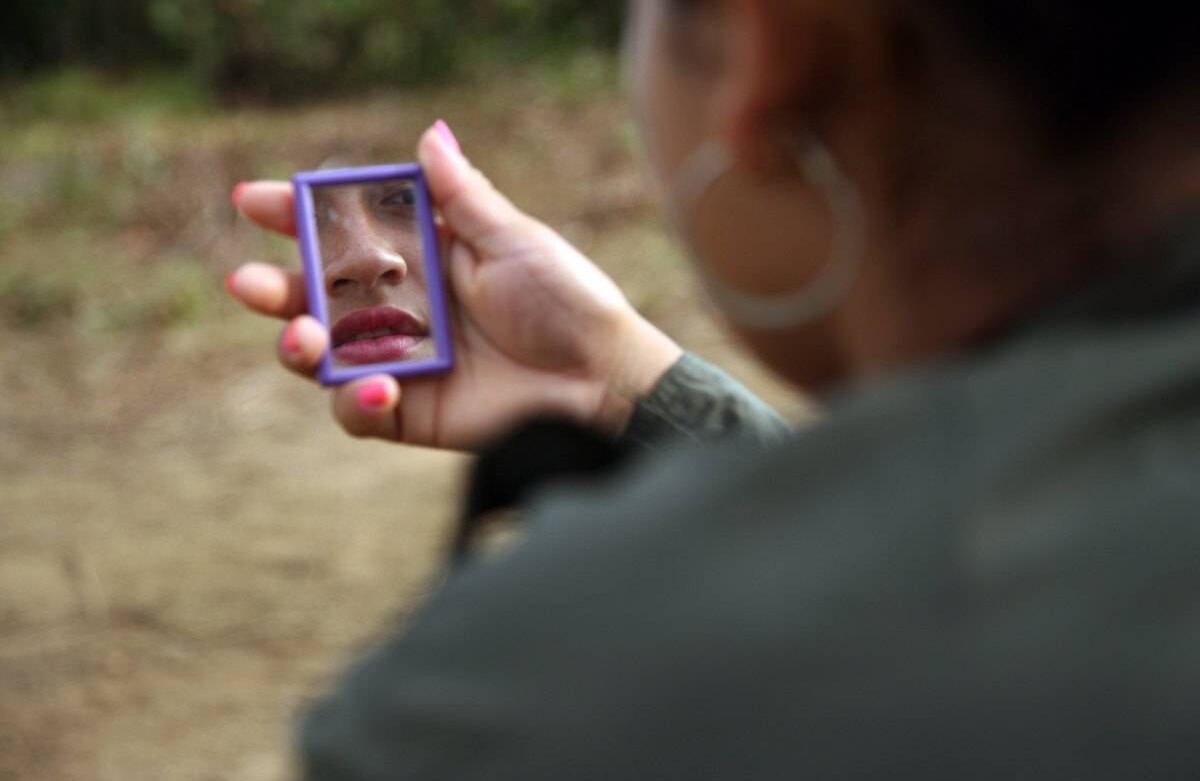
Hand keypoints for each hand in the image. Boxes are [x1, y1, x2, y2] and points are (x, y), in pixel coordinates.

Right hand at [227, 121, 681, 449]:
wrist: (601, 379)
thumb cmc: (567, 300)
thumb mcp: (513, 238)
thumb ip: (462, 197)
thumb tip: (429, 135)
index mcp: (421, 258)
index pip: (344, 234)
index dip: (296, 217)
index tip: (254, 202)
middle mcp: (401, 310)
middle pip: (315, 299)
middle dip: (274, 290)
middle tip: (249, 284)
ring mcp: (400, 362)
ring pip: (321, 357)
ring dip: (298, 346)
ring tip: (305, 338)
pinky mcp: (410, 412)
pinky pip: (357, 410)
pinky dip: (355, 400)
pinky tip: (382, 386)